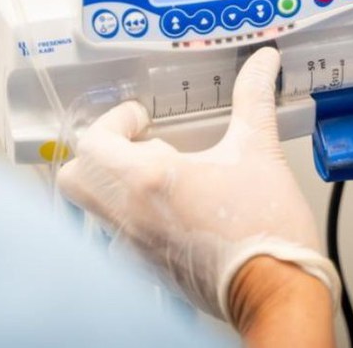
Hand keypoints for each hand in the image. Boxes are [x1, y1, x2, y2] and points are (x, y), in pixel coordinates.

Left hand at [57, 47, 339, 321]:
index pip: (93, 142)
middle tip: (138, 144)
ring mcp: (133, 245)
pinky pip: (117, 233)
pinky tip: (175, 206)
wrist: (276, 292)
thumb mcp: (260, 152)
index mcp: (149, 181)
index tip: (140, 117)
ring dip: (115, 183)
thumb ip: (254, 99)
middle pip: (76, 178)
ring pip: (93, 207)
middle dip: (100, 153)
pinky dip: (133, 213)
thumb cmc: (266, 231)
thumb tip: (261, 61)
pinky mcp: (145, 268)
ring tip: (161, 175)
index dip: (113, 121)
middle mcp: (130, 215)